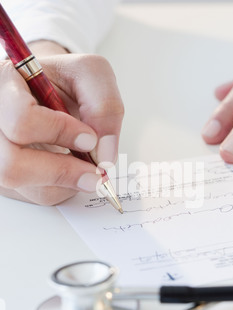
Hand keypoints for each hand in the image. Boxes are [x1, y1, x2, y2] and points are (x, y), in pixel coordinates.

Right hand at [0, 41, 123, 204]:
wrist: (49, 92)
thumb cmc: (63, 83)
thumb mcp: (90, 75)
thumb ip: (104, 105)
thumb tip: (105, 153)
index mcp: (6, 86)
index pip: (22, 119)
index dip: (59, 133)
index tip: (89, 139)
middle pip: (11, 164)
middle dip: (61, 170)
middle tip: (95, 170)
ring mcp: (0, 152)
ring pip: (24, 185)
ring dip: (65, 182)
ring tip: (89, 169)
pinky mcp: (12, 173)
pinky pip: (39, 194)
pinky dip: (65, 186)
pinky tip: (73, 168)